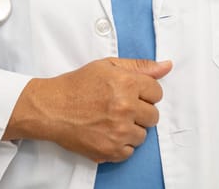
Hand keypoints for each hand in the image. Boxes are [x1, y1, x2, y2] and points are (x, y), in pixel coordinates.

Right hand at [3, 58, 171, 162]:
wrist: (51, 108)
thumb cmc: (77, 85)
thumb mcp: (107, 66)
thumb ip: (139, 66)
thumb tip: (167, 66)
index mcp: (127, 84)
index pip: (157, 92)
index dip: (144, 93)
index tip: (130, 94)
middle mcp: (125, 108)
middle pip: (153, 116)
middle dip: (140, 112)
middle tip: (120, 107)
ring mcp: (119, 131)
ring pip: (143, 135)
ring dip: (131, 129)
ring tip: (111, 120)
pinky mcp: (110, 149)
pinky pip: (130, 152)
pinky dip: (120, 145)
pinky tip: (106, 133)